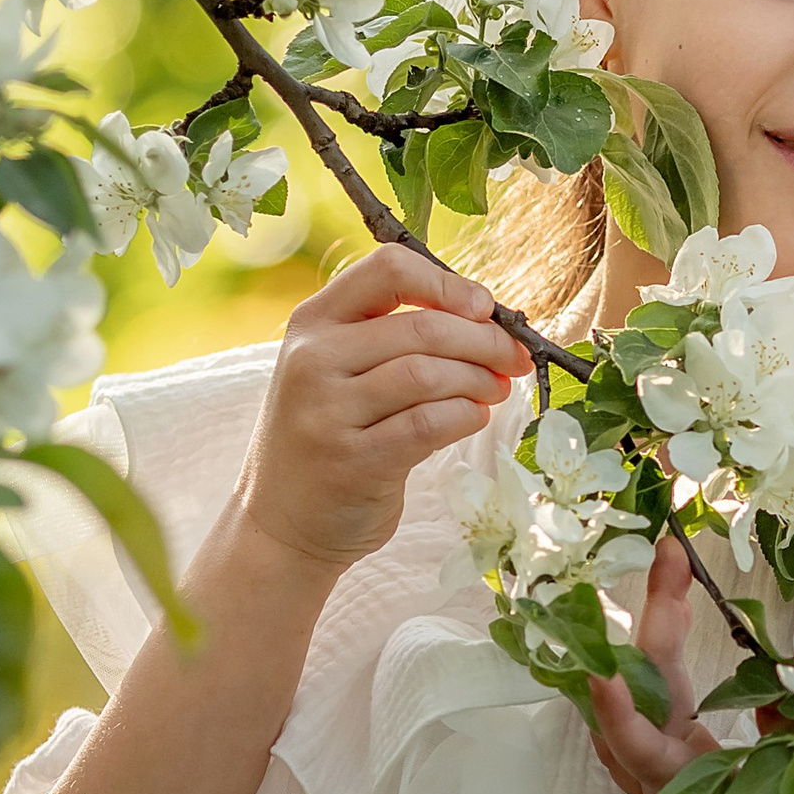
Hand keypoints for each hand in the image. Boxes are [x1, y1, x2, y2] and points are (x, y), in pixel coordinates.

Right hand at [234, 242, 520, 573]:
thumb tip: (488, 322)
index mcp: (312, 322)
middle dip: (484, 340)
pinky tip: (473, 417)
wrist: (281, 523)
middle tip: (512, 358)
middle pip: (422, 328)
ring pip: (428, 375)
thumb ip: (392, 339)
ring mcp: (328, 412)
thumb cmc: (328, 438)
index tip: (485, 307)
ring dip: (478, 381)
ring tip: (495, 390)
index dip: (448, 283)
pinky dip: (464, 417)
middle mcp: (313, 360)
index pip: (387, 270)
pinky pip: (427, 425)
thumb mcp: (336, 372)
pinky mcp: (352, 461)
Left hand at [582, 539, 793, 793]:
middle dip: (652, 617)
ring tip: (665, 572)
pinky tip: (661, 639)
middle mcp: (664, 786)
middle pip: (637, 694)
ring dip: (645, 637)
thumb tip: (775, 696)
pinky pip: (652, 718)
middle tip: (672, 551)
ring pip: (636, 703)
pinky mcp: (681, 785)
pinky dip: (652, 673)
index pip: (639, 744)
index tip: (595, 662)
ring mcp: (667, 785)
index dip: (616, 704)